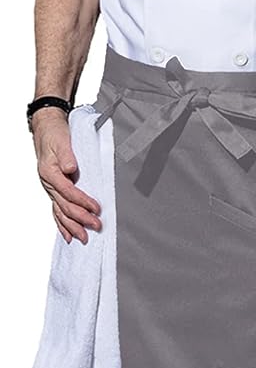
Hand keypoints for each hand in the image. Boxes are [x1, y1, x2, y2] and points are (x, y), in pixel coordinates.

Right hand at [32, 108, 101, 243]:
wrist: (46, 129)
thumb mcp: (62, 141)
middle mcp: (49, 183)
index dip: (83, 201)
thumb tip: (70, 168)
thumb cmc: (54, 134)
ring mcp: (51, 189)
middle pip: (65, 206)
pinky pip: (56, 211)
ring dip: (72, 227)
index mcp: (50, 173)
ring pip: (60, 212)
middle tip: (96, 226)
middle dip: (81, 219)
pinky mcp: (54, 191)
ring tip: (84, 238)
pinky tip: (68, 236)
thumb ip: (67, 156)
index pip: (68, 192)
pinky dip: (62, 224)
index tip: (97, 208)